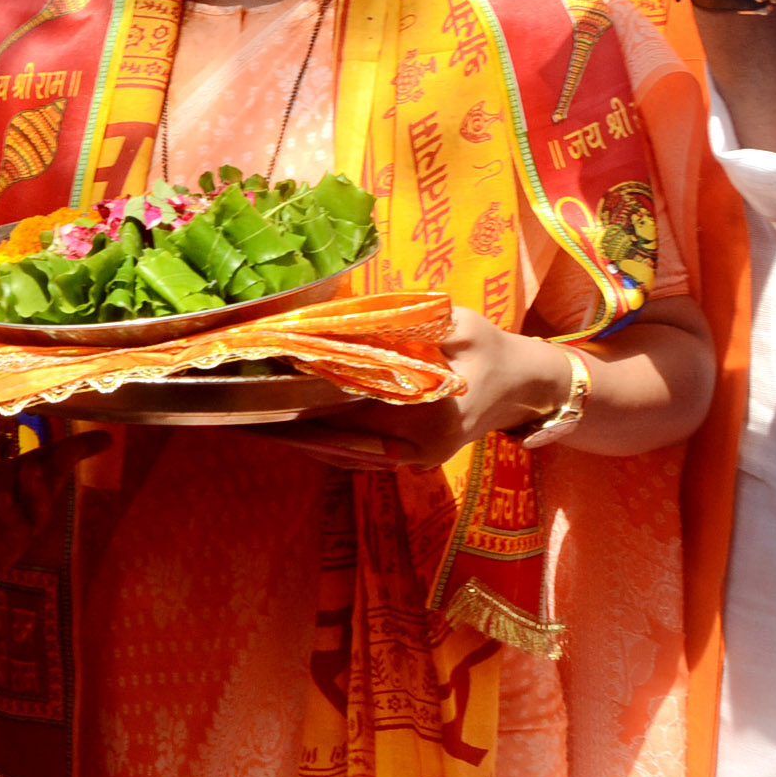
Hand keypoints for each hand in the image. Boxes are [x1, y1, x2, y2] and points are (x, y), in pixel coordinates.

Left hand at [0, 432, 108, 581]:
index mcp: (0, 473)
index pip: (42, 457)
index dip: (71, 448)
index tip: (101, 437)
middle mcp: (6, 500)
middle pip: (47, 483)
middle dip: (60, 468)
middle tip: (65, 451)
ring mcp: (1, 530)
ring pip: (37, 511)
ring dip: (38, 491)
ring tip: (28, 472)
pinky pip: (14, 539)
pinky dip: (13, 518)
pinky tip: (1, 500)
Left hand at [267, 308, 569, 468]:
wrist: (524, 388)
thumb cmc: (493, 350)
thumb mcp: (460, 324)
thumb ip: (411, 322)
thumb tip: (352, 315)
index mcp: (435, 413)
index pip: (361, 397)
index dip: (318, 381)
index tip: (281, 366)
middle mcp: (421, 448)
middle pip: (345, 430)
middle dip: (300, 411)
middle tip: (252, 394)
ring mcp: (415, 461)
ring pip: (347, 449)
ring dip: (305, 433)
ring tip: (255, 417)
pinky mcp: (410, 462)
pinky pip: (360, 454)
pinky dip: (326, 442)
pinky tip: (290, 430)